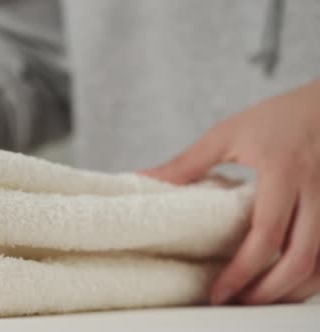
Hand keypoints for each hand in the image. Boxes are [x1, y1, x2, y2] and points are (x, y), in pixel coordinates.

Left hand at [143, 79, 319, 304]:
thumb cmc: (279, 116)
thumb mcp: (228, 133)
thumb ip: (188, 162)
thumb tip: (146, 177)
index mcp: (284, 172)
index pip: (266, 234)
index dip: (243, 271)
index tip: (219, 292)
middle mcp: (316, 192)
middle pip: (300, 260)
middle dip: (267, 292)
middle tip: (235, 304)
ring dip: (290, 292)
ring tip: (255, 301)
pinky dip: (310, 279)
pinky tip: (285, 285)